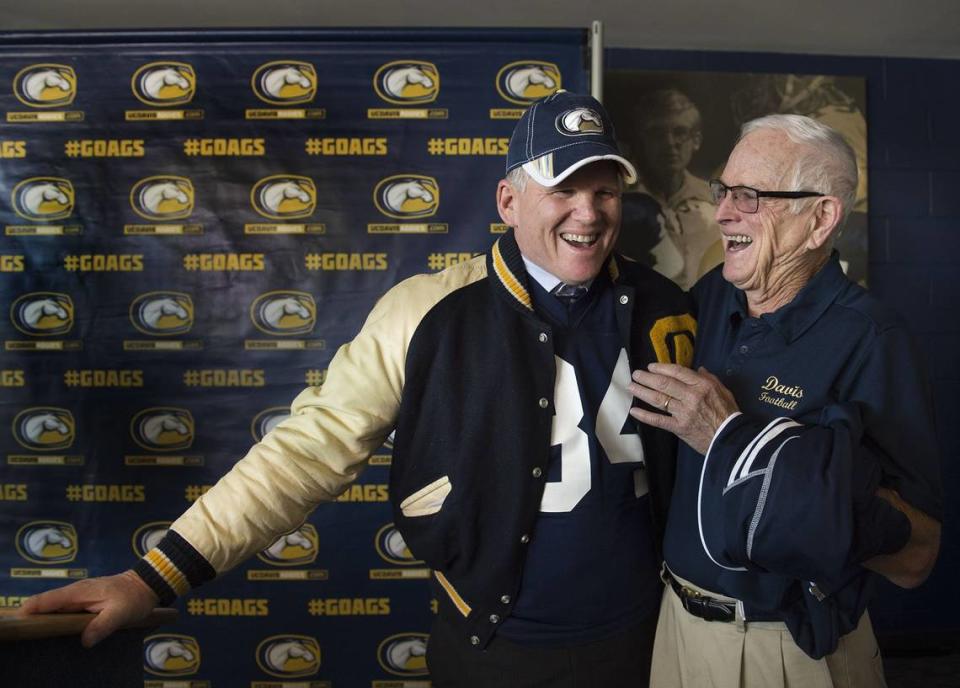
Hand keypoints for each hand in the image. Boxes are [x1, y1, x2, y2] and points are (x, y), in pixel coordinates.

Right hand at [17, 570, 158, 646]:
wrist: (146, 584)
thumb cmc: (133, 597)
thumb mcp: (121, 613)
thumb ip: (102, 626)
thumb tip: (84, 641)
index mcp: (77, 593)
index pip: (45, 600)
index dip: (28, 611)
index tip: (19, 625)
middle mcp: (73, 592)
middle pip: (44, 605)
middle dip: (32, 618)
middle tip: (27, 636)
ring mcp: (78, 596)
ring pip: (53, 608)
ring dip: (44, 620)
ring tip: (38, 637)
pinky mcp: (83, 601)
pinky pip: (64, 611)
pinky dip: (57, 620)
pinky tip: (57, 633)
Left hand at [628, 363, 738, 454]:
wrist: (731, 438)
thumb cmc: (729, 413)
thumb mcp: (723, 390)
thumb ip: (709, 378)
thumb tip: (698, 369)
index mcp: (702, 385)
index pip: (677, 372)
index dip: (661, 367)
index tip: (650, 366)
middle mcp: (691, 396)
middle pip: (664, 384)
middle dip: (647, 378)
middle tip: (635, 374)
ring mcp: (683, 412)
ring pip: (658, 399)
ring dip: (642, 392)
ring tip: (631, 387)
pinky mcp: (679, 428)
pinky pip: (658, 420)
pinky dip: (645, 416)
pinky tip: (633, 411)